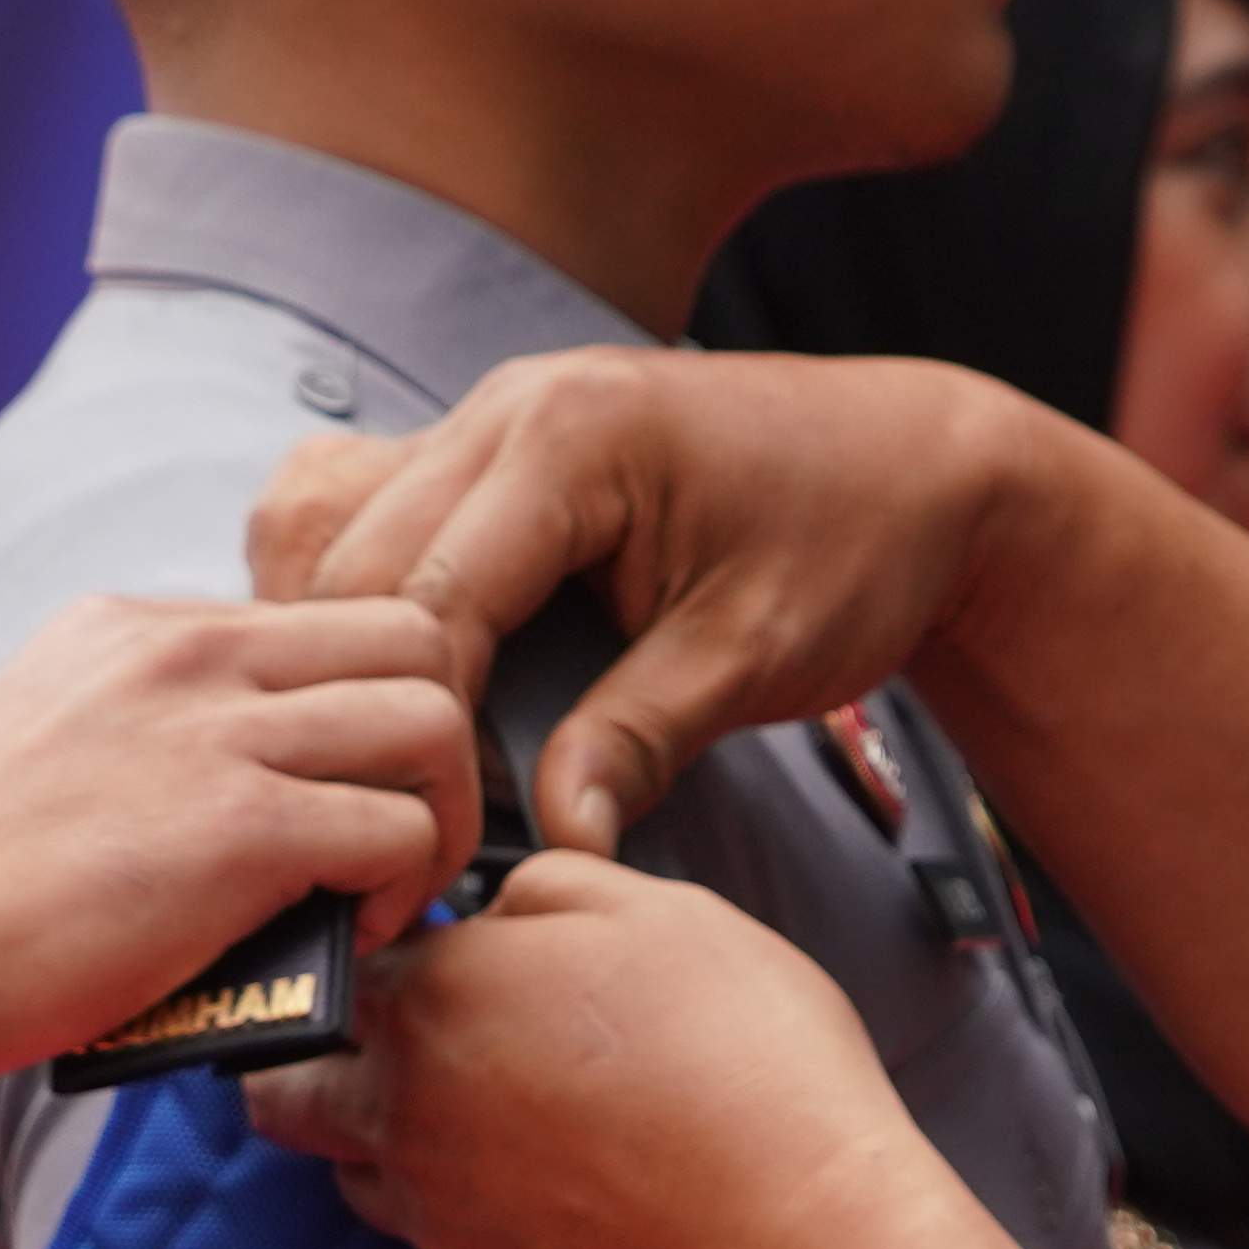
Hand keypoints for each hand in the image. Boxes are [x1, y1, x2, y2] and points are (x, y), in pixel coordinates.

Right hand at [0, 591, 477, 1088]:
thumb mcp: (29, 754)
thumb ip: (126, 746)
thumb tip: (204, 805)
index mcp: (131, 629)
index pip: (320, 617)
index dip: (361, 708)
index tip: (344, 792)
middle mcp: (184, 654)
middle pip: (412, 635)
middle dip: (437, 740)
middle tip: (405, 835)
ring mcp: (215, 732)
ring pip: (434, 717)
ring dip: (443, 814)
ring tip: (388, 892)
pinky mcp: (238, 830)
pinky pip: (404, 830)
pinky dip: (407, 892)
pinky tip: (356, 936)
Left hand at [247, 852, 963, 1248]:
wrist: (804, 1239)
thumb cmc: (746, 1063)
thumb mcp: (658, 910)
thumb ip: (548, 886)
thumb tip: (499, 905)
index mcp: (432, 999)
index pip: (336, 963)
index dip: (375, 948)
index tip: (416, 948)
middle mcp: (407, 1113)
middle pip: (288, 1090)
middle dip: (313, 1059)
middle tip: (387, 1038)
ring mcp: (441, 1217)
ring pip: (355, 1175)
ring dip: (389, 1139)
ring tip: (484, 1114)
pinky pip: (441, 1242)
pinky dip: (469, 1210)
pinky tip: (555, 1185)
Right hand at [254, 348, 1075, 863]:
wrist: (914, 465)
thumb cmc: (854, 542)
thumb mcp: (753, 653)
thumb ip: (640, 739)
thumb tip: (558, 841)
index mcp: (569, 440)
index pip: (426, 598)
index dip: (411, 729)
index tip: (424, 831)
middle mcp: (506, 407)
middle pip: (349, 562)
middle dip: (354, 690)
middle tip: (383, 808)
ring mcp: (490, 416)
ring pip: (333, 526)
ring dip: (336, 638)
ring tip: (374, 748)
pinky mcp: (492, 447)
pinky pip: (373, 512)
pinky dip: (361, 598)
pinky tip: (390, 683)